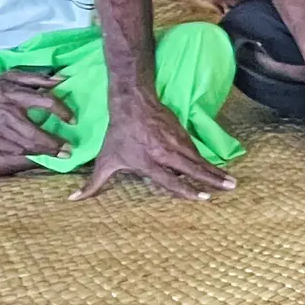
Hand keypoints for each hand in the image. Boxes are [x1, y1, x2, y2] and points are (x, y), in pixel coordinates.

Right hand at [0, 70, 73, 156]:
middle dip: (55, 144)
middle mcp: (9, 114)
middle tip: (69, 150)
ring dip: (44, 152)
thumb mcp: (11, 76)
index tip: (73, 120)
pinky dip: (27, 153)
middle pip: (36, 133)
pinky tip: (37, 155)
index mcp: (16, 94)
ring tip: (59, 155)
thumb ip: (37, 78)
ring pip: (25, 145)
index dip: (63, 111)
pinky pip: (12, 150)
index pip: (47, 102)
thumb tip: (61, 80)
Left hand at [71, 94, 234, 201]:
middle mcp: (165, 153)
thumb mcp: (105, 160)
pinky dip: (207, 161)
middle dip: (213, 179)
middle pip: (194, 169)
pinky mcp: (182, 133)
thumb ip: (93, 184)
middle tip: (232, 187)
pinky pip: (196, 151)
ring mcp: (176, 142)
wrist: (132, 104)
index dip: (187, 190)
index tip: (203, 197)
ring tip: (231, 181)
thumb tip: (73, 200)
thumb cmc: (117, 136)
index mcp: (148, 163)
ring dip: (216, 170)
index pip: (171, 181)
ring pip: (199, 159)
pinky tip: (216, 169)